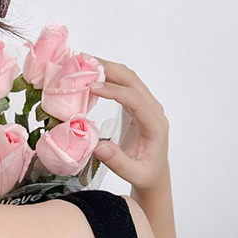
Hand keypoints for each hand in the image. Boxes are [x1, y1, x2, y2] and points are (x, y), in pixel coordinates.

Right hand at [89, 57, 169, 192]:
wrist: (154, 174)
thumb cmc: (146, 174)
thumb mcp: (135, 174)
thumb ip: (118, 161)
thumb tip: (98, 146)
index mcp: (155, 124)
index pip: (135, 98)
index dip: (113, 90)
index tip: (91, 86)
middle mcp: (152, 108)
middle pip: (131, 79)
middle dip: (108, 68)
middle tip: (83, 63)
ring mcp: (145, 103)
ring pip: (127, 77)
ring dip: (106, 67)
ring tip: (83, 63)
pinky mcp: (135, 102)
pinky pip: (122, 82)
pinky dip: (107, 75)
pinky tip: (91, 74)